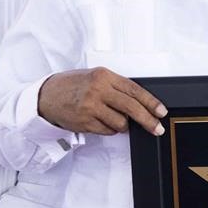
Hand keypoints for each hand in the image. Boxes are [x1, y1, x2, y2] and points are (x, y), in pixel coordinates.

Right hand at [37, 67, 166, 135]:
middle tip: (157, 128)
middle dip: (148, 120)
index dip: (151, 102)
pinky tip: (104, 122)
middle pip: (131, 108)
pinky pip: (108, 130)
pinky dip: (111, 129)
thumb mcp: (96, 77)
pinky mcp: (84, 122)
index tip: (161, 112)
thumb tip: (142, 102)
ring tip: (116, 119)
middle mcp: (98, 91)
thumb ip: (117, 87)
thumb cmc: (73, 85)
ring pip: (120, 122)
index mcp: (104, 76)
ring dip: (124, 125)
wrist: (46, 95)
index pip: (135, 90)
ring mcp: (90, 107)